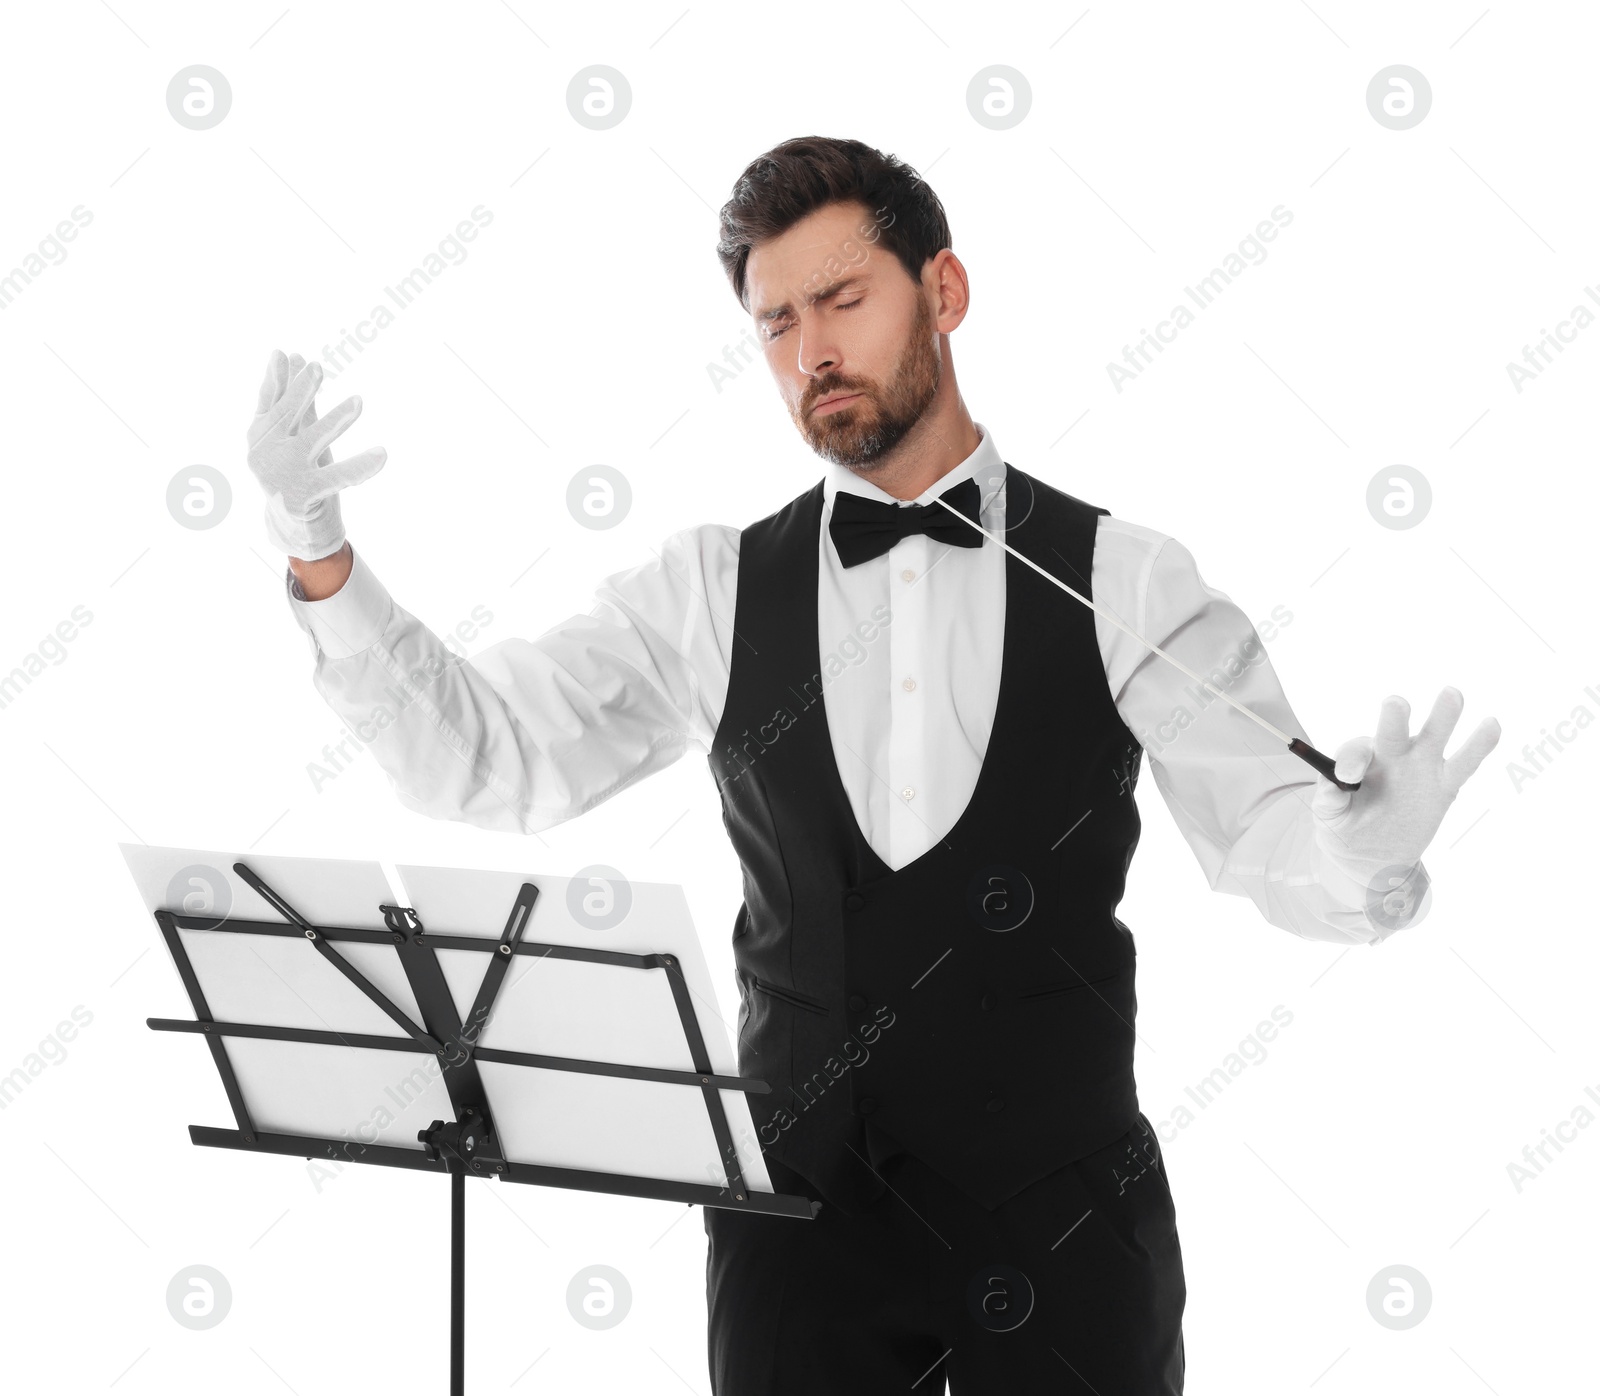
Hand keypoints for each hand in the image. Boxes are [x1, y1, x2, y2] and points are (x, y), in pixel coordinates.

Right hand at [246, 348, 386, 559]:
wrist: (295, 527)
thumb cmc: (298, 473)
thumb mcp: (297, 433)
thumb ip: (299, 399)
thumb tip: (299, 357)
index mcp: (260, 436)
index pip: (268, 402)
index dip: (276, 380)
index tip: (282, 354)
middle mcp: (264, 454)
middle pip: (287, 418)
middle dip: (301, 393)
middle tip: (317, 368)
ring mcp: (282, 476)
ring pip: (313, 442)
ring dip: (336, 421)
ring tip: (358, 401)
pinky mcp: (302, 497)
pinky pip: (337, 477)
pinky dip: (360, 466)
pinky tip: (381, 454)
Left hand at [1310, 687, 1500, 880]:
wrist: (1372, 854)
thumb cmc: (1344, 827)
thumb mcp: (1328, 817)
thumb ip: (1329, 799)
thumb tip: (1336, 782)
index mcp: (1359, 761)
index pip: (1356, 751)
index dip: (1353, 760)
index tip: (1347, 777)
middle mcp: (1390, 755)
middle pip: (1392, 731)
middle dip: (1394, 717)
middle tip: (1395, 704)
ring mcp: (1420, 767)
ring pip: (1433, 737)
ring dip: (1442, 716)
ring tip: (1452, 694)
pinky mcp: (1444, 785)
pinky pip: (1464, 764)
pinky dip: (1478, 746)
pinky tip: (1491, 726)